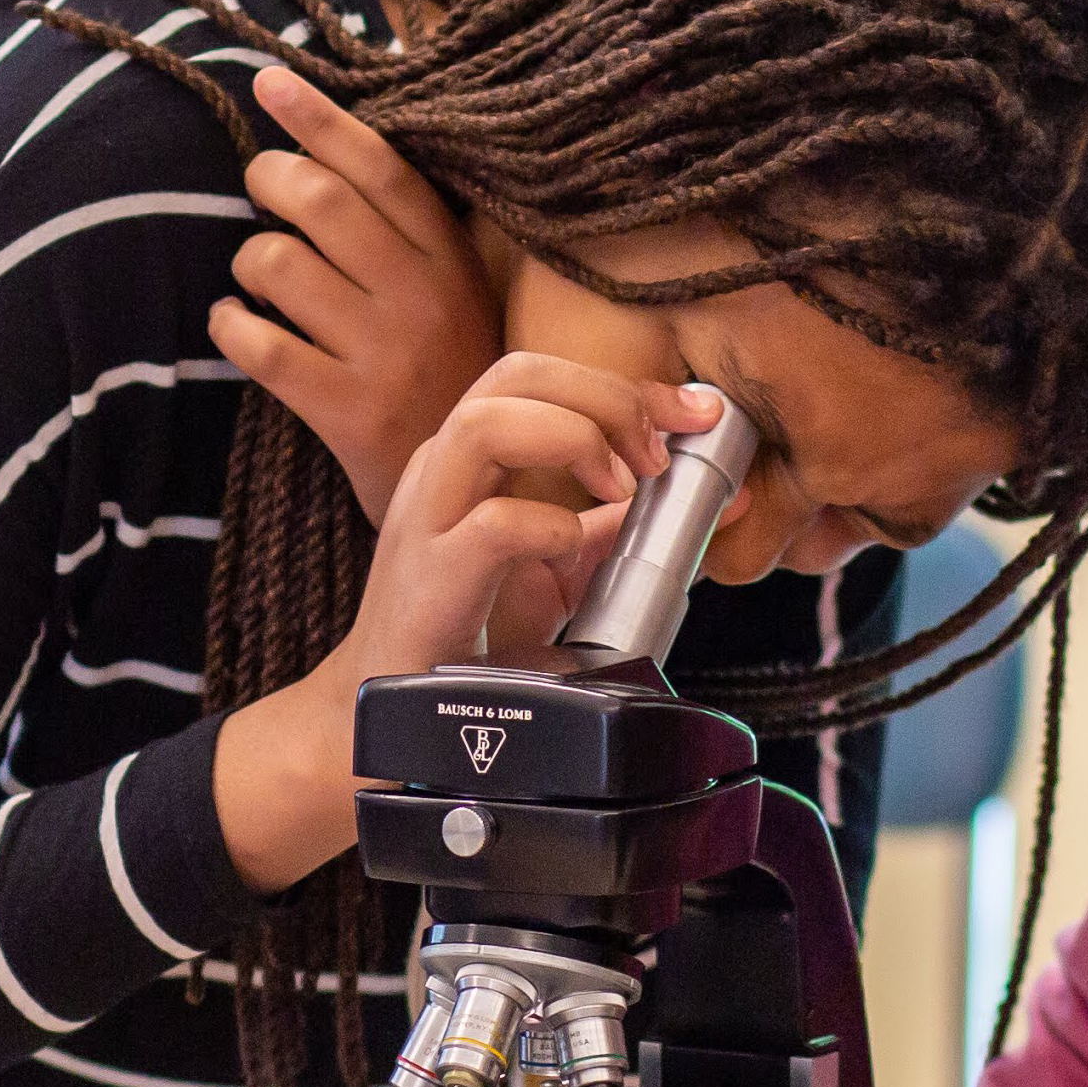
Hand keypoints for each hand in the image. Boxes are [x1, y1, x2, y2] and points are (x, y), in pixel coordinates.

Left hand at [209, 66, 505, 522]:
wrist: (478, 494)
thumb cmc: (447, 375)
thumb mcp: (454, 292)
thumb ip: (406, 228)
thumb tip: (326, 142)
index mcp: (449, 257)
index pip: (378, 166)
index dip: (318, 116)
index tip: (268, 80)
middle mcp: (422, 297)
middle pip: (321, 201)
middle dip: (269, 179)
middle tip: (259, 188)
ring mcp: (385, 355)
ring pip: (280, 264)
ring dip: (247, 259)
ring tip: (255, 276)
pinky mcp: (347, 412)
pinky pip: (259, 345)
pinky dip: (229, 325)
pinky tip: (235, 326)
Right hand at [212, 364, 724, 890]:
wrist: (388, 714)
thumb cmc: (463, 632)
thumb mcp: (553, 569)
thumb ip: (611, 529)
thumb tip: (700, 505)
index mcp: (471, 457)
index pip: (543, 376)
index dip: (626, 382)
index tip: (694, 410)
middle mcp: (443, 471)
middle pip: (517, 372)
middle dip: (604, 396)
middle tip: (656, 455)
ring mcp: (428, 519)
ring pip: (486, 421)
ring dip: (573, 439)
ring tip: (620, 488)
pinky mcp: (428, 579)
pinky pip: (491, 524)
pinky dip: (548, 526)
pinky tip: (573, 548)